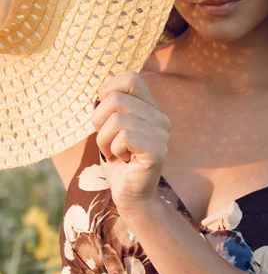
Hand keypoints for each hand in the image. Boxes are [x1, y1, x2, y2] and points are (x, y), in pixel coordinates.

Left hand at [91, 72, 169, 213]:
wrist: (130, 195)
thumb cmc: (118, 160)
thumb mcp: (111, 127)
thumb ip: (111, 107)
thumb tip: (101, 92)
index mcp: (151, 107)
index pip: (131, 78)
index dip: (108, 90)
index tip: (103, 112)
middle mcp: (160, 117)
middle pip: (116, 99)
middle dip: (99, 121)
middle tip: (105, 140)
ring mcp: (162, 134)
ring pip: (117, 120)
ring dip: (104, 139)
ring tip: (112, 151)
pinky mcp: (157, 151)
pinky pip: (124, 137)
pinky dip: (113, 148)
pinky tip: (121, 158)